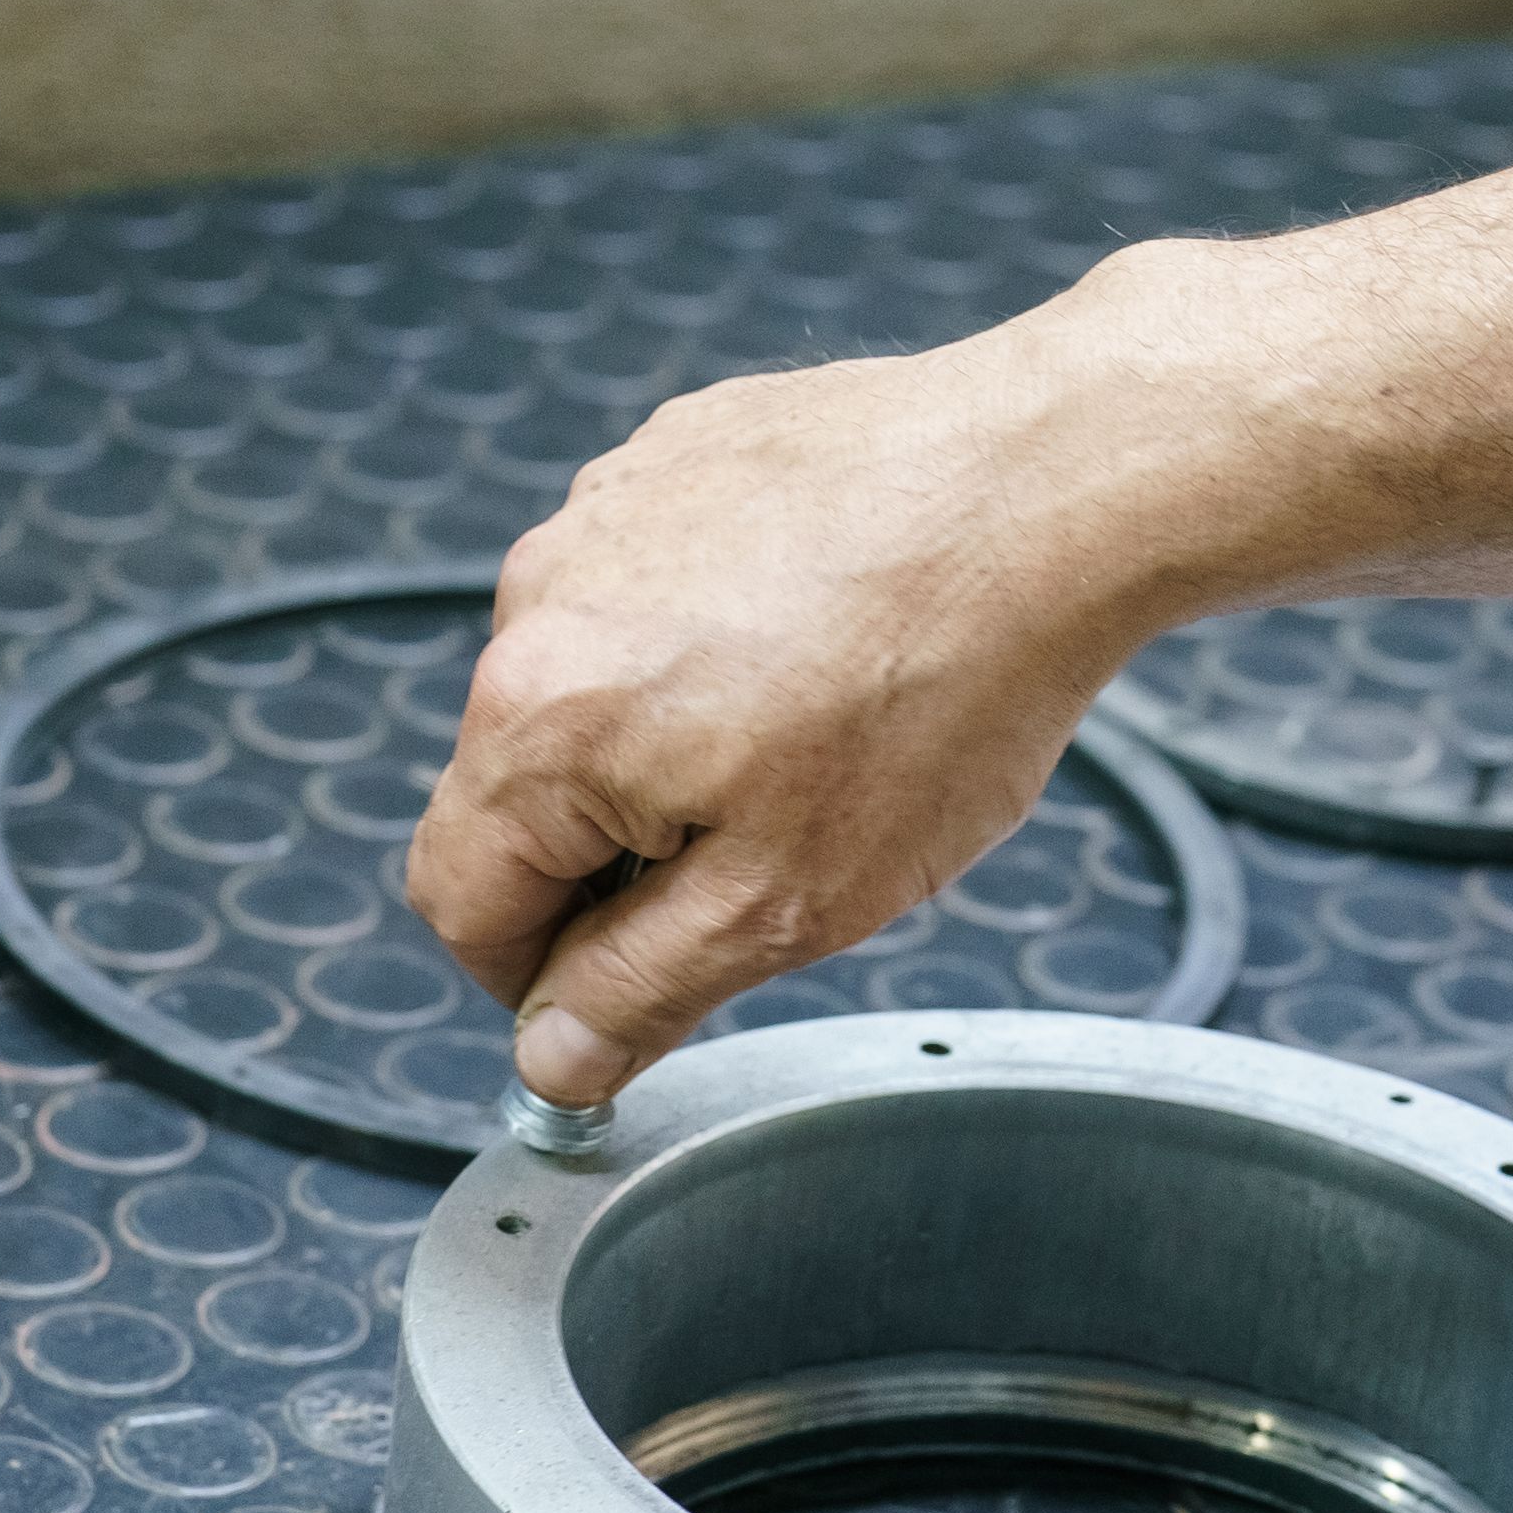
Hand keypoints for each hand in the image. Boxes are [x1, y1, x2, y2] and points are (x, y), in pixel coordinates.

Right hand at [406, 292, 1241, 1107]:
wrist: (1054, 485)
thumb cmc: (941, 683)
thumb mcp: (787, 900)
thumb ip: (640, 989)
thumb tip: (548, 1058)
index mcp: (536, 720)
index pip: (459, 901)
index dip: (540, 979)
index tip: (635, 988)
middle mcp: (537, 597)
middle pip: (521, 792)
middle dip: (621, 852)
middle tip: (773, 855)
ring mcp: (605, 510)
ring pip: (592, 687)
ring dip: (672, 741)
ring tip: (825, 729)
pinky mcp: (675, 454)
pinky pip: (656, 588)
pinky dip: (719, 635)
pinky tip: (833, 639)